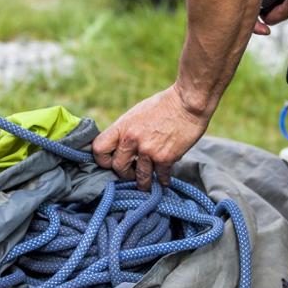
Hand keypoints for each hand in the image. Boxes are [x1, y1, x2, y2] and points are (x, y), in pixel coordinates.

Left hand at [91, 85, 210, 189]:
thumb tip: (120, 146)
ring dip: (144, 183)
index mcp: (122, 126)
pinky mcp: (165, 158)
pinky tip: (164, 179)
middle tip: (132, 174)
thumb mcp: (137, 114)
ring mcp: (148, 150)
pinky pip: (161, 177)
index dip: (103, 160)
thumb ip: (127, 131)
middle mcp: (131, 139)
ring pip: (140, 177)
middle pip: (117, 167)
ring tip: (146, 184)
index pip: (99, 149)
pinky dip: (163, 179)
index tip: (111, 162)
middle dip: (124, 174)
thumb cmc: (164, 105)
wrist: (188, 103)